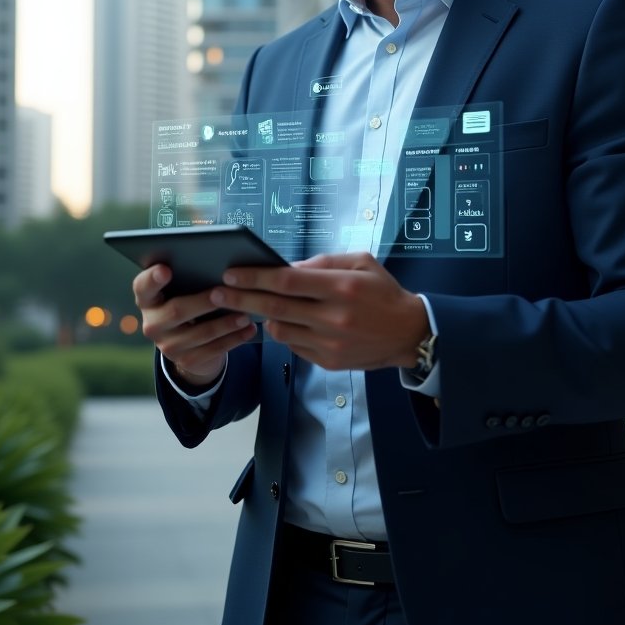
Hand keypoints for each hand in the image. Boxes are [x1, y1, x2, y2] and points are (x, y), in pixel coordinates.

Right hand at [134, 264, 257, 387]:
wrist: (189, 343)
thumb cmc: (189, 302)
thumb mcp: (183, 291)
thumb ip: (189, 278)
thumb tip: (218, 263)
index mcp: (148, 299)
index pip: (143, 286)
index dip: (152, 279)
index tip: (166, 269)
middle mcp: (152, 323)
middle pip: (176, 311)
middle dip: (202, 302)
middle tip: (222, 293)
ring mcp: (167, 345)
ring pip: (199, 333)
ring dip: (225, 324)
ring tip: (246, 314)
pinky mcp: (186, 361)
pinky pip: (213, 350)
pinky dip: (234, 339)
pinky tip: (249, 329)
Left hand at [208, 251, 427, 371]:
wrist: (409, 333)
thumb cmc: (383, 292)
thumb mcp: (360, 263)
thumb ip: (323, 263)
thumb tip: (286, 269)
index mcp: (340, 287)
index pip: (286, 281)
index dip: (254, 277)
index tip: (230, 274)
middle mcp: (333, 317)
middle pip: (274, 307)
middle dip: (240, 299)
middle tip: (215, 293)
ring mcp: (329, 343)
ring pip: (279, 330)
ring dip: (262, 316)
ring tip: (252, 306)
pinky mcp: (328, 362)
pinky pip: (293, 346)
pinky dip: (285, 332)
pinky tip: (285, 321)